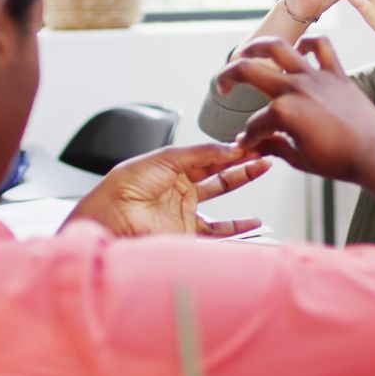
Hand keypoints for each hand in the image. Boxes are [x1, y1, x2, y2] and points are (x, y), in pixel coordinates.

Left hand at [68, 144, 270, 236]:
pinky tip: (253, 222)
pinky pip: (219, 230)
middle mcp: (179, 187)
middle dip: (241, 160)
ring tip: (262, 169)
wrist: (111, 220)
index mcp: (171, 167)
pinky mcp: (188, 233)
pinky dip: (238, 227)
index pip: (207, 154)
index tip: (249, 142)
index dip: (228, 148)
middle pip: (217, 170)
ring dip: (242, 181)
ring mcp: (184, 210)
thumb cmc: (124, 188)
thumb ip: (200, 152)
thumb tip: (229, 148)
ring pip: (221, 194)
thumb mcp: (165, 158)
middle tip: (262, 151)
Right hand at [216, 36, 374, 182]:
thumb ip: (273, 146)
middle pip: (249, 71)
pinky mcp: (336, 73)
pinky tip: (299, 51)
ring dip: (257, 46)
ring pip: (279, 48)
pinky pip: (321, 46)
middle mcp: (296, 89)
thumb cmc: (339, 162)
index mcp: (284, 113)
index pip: (254, 123)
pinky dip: (308, 43)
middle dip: (227, 77)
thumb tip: (255, 144)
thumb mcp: (299, 159)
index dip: (247, 137)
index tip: (248, 145)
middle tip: (222, 85)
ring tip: (246, 51)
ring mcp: (316, 77)